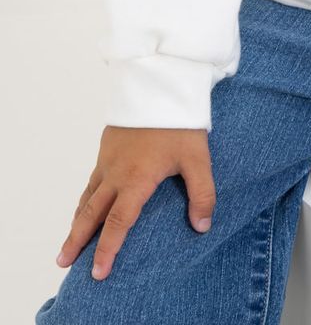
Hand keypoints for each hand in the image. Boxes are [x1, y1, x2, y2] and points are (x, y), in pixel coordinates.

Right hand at [55, 125, 215, 280]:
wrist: (160, 82)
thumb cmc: (180, 121)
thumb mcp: (198, 158)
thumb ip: (202, 194)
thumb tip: (202, 226)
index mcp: (136, 179)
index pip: (118, 223)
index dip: (107, 250)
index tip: (98, 272)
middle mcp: (116, 172)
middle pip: (91, 213)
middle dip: (77, 240)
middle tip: (63, 262)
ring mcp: (108, 158)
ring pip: (88, 195)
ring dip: (78, 220)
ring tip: (70, 240)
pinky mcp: (107, 145)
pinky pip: (92, 178)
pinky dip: (85, 197)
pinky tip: (87, 203)